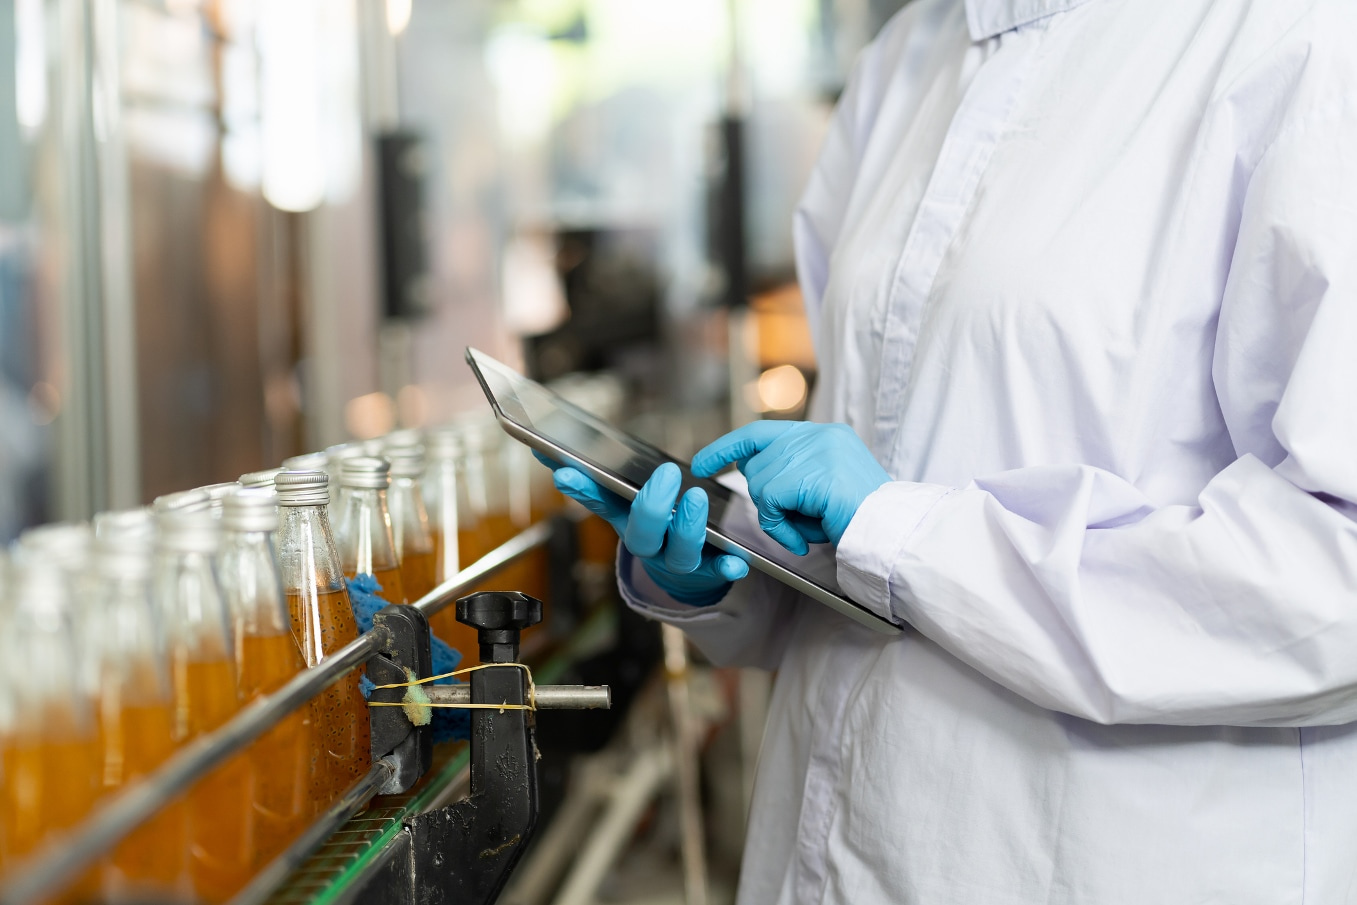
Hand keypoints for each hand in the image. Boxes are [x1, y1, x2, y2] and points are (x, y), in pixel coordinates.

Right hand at [536, 455, 748, 605]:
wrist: (680, 572)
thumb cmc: (654, 524)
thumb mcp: (624, 501)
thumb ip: (593, 479)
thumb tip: (543, 449)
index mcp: (626, 520)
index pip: (599, 503)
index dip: (582, 490)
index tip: (565, 472)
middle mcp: (648, 544)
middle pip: (642, 533)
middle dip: (651, 506)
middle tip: (666, 474)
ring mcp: (676, 560)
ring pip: (680, 553)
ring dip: (687, 527)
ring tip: (697, 499)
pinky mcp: (708, 570)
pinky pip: (718, 572)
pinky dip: (727, 568)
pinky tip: (736, 562)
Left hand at [691, 421, 889, 554]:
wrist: (892, 533)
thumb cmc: (861, 521)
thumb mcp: (824, 489)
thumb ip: (792, 475)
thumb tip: (750, 473)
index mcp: (824, 434)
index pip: (761, 432)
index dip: (728, 447)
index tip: (702, 463)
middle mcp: (819, 435)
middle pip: (758, 465)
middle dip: (767, 501)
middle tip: (799, 522)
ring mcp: (816, 451)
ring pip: (761, 484)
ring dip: (778, 517)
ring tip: (809, 528)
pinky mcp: (810, 473)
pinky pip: (769, 502)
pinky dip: (780, 527)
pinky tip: (803, 538)